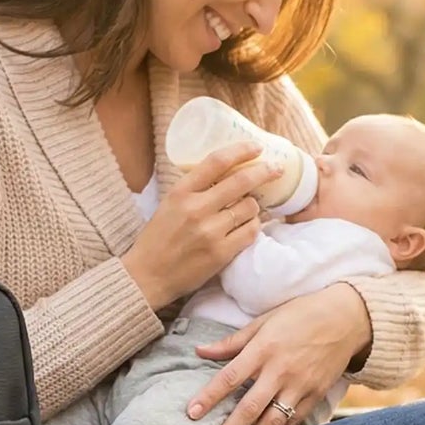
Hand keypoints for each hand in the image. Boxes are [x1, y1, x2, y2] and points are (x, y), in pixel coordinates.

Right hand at [121, 142, 282, 308]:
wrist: (148, 276)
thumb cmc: (158, 239)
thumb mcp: (169, 205)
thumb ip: (194, 189)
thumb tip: (226, 173)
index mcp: (180, 192)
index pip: (216, 162)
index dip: (241, 150)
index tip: (257, 147)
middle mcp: (196, 209)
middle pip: (242, 182)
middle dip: (265, 172)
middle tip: (276, 169)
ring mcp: (210, 232)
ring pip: (249, 207)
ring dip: (254, 205)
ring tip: (249, 208)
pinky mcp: (220, 253)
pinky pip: (250, 232)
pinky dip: (254, 226)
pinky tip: (248, 226)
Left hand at [185, 283, 371, 424]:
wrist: (346, 319)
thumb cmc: (300, 315)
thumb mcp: (264, 321)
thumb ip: (232, 342)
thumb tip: (199, 351)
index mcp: (263, 349)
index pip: (230, 377)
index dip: (209, 397)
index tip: (191, 415)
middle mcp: (280, 371)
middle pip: (249, 408)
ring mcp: (300, 386)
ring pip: (272, 423)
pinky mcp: (315, 396)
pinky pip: (292, 422)